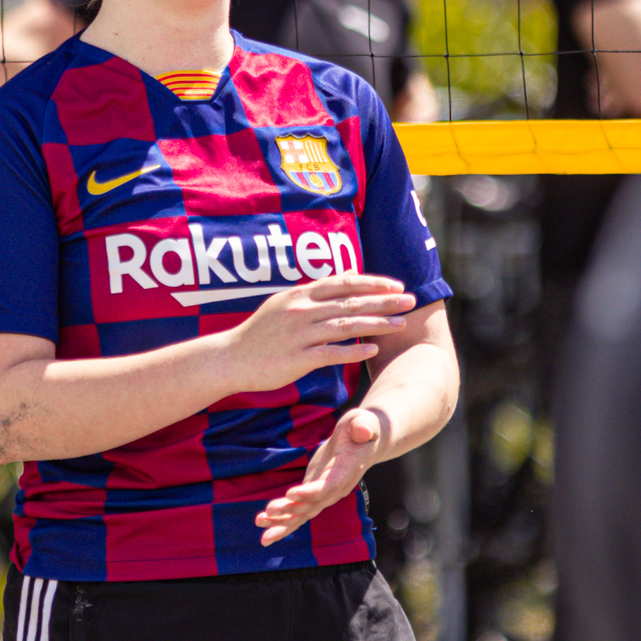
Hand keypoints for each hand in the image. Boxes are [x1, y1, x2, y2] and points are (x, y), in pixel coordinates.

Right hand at [222, 275, 414, 393]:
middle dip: (384, 300)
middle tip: (410, 299)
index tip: (395, 284)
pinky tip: (374, 349)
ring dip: (377, 323)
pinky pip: (332, 353)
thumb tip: (339, 286)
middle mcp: (302, 310)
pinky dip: (354, 350)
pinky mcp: (298, 358)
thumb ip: (310, 296)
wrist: (229, 358)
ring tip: (401, 323)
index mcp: (300, 294)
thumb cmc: (258, 333)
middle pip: (351, 301)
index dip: (371, 282)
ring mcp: (300, 334)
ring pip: (346, 325)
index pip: (343, 282)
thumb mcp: (282, 304)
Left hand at [256, 407, 384, 545]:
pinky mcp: (314, 494)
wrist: (365, 443)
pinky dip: (282, 521)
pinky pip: (299, 512)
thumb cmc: (362, 428)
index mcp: (346, 472)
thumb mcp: (364, 421)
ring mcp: (324, 495)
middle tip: (269, 511)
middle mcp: (336, 489)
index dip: (310, 493)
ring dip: (282, 522)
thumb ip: (363, 426)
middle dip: (290, 510)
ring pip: (303, 514)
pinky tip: (264, 526)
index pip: (328, 487)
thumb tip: (364, 431)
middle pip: (312, 505)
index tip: (291, 494)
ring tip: (260, 522)